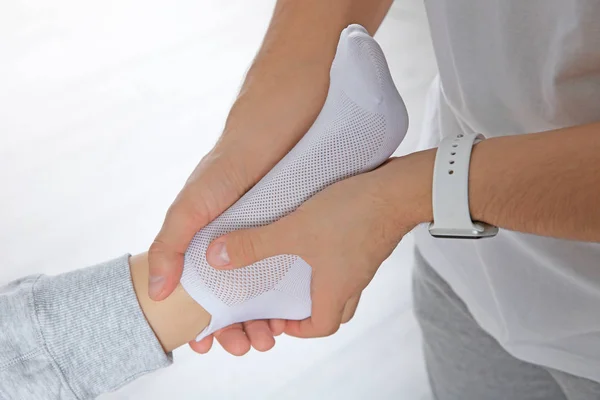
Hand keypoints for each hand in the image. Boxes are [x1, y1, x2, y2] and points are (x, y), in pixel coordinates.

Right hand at [148, 59, 328, 353]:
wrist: (298, 100)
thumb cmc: (247, 144)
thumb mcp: (205, 194)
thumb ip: (176, 234)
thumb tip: (159, 290)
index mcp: (211, 225)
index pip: (199, 282)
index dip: (202, 316)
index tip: (212, 344)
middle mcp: (238, 226)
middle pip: (233, 286)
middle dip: (238, 320)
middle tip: (252, 345)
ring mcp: (268, 220)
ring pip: (261, 278)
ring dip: (262, 310)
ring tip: (272, 333)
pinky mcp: (295, 212)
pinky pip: (288, 258)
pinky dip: (286, 286)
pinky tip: (294, 301)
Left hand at [205, 150, 434, 336]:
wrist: (398, 190)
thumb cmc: (352, 215)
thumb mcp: (293, 230)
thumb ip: (254, 245)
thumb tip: (216, 258)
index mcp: (336, 289)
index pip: (320, 328)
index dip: (297, 328)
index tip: (278, 316)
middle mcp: (353, 281)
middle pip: (333, 311)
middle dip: (307, 309)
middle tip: (286, 295)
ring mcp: (364, 262)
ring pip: (341, 285)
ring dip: (318, 282)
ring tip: (296, 265)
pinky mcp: (368, 241)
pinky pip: (348, 261)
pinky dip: (330, 259)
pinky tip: (315, 237)